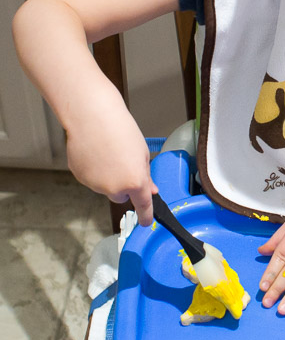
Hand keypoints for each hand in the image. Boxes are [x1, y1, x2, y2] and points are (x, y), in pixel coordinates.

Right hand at [65, 105, 156, 224]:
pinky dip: (93, 169)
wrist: (92, 117)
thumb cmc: (120, 130)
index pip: (143, 206)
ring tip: (108, 151)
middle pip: (121, 195)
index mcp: (134, 182)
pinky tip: (94, 152)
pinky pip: (91, 178)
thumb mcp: (142, 153)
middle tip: (124, 161)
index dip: (146, 216)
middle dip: (124, 184)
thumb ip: (145, 175)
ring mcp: (95, 184)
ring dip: (108, 175)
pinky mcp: (80, 177)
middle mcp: (114, 188)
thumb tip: (149, 190)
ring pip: (105, 186)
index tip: (146, 222)